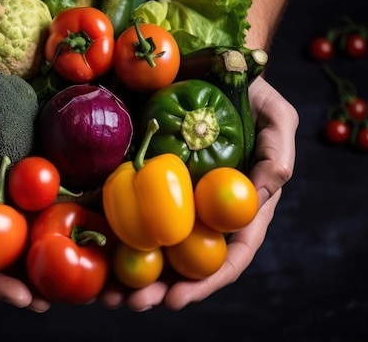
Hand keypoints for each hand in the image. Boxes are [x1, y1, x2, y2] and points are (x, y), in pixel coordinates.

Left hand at [99, 76, 297, 310]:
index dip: (205, 283)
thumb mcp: (276, 117)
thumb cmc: (250, 93)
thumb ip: (277, 154)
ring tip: (102, 295)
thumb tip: (263, 195)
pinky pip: (126, 210)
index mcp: (238, 206)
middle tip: (129, 303)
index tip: (177, 300)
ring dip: (127, 274)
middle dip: (157, 288)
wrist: (209, 64)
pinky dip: (109, 234)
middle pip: (183, 260)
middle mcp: (204, 209)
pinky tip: (90, 250)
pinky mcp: (144, 178)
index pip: (228, 255)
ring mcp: (172, 196)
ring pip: (151, 244)